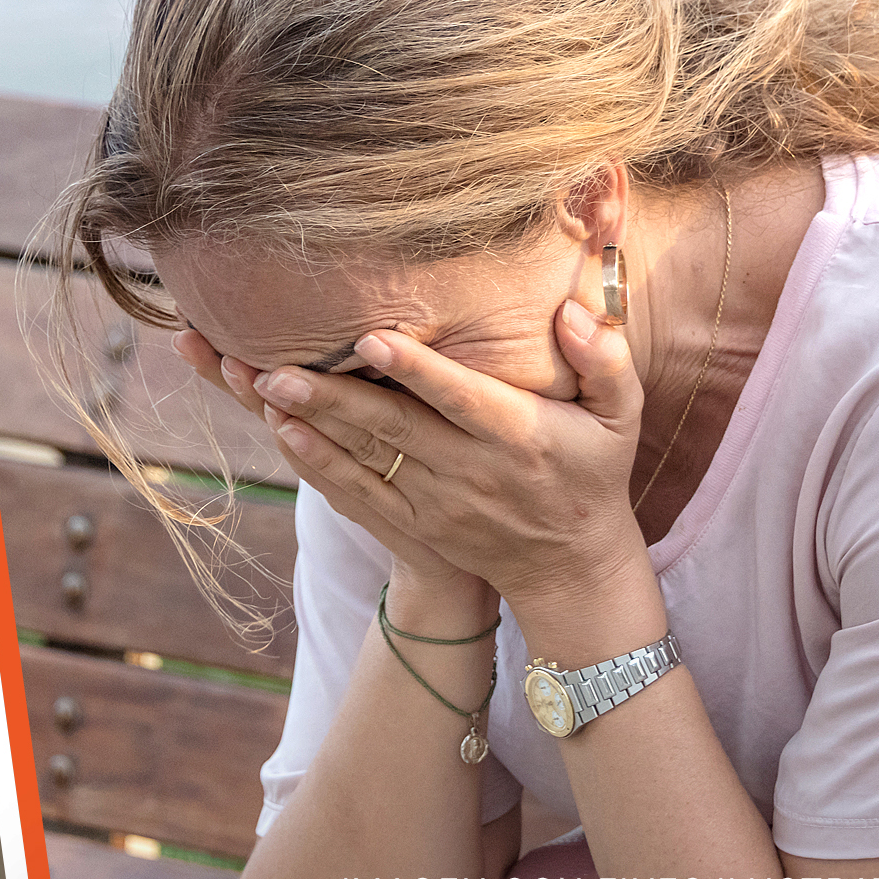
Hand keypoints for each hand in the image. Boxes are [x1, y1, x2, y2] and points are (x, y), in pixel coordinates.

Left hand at [182, 302, 648, 602]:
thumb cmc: (593, 473)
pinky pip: (358, 493)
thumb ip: (606, 361)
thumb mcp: (622, 417)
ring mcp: (437, 502)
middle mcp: (472, 471)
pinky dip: (318, 464)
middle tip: (274, 362)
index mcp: (520, 436)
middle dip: (330, 395)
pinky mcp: (414, 523)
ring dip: (308, 423)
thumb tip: (572, 312)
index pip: (460, 399)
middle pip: (392, 428)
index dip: (415, 369)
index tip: (370, 338)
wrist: (570, 567)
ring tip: (256, 384)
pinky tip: (282, 432)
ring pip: (364, 458)